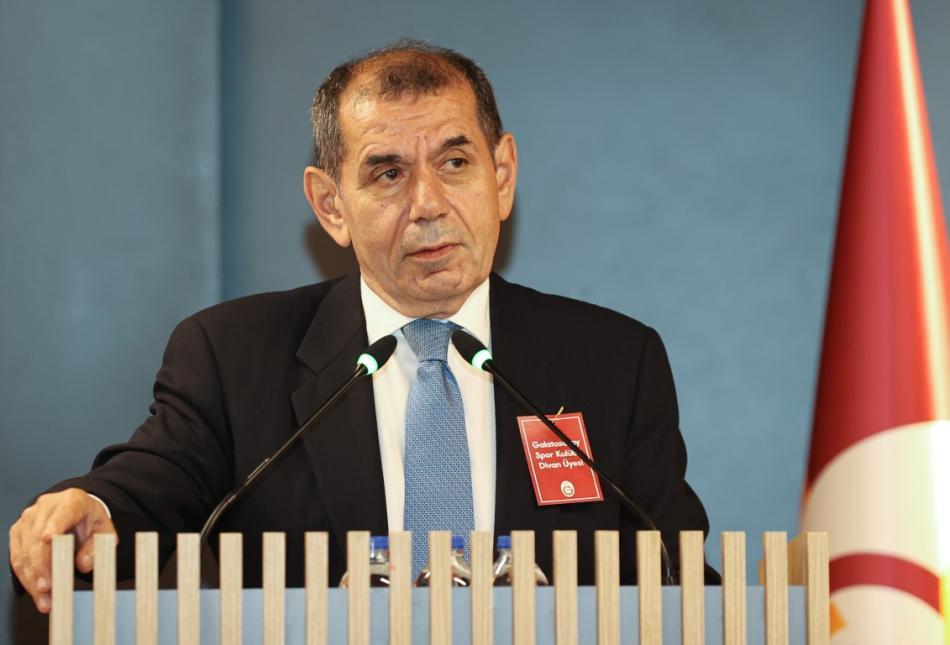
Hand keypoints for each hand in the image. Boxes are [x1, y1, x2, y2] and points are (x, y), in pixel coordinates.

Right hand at [8, 488, 116, 612]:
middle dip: (42, 568)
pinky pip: (17, 557)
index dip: (55, 525)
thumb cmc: (89, 520)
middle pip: (39, 539)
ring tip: (44, 600)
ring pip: (25, 551)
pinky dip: (25, 577)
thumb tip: (84, 564)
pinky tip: (35, 592)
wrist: (75, 511)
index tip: (48, 538)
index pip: (63, 513)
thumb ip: (98, 546)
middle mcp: (46, 506)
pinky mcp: (17, 531)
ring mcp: (28, 518)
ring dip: (32, 579)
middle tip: (48, 590)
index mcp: (72, 501)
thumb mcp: (103, 530)